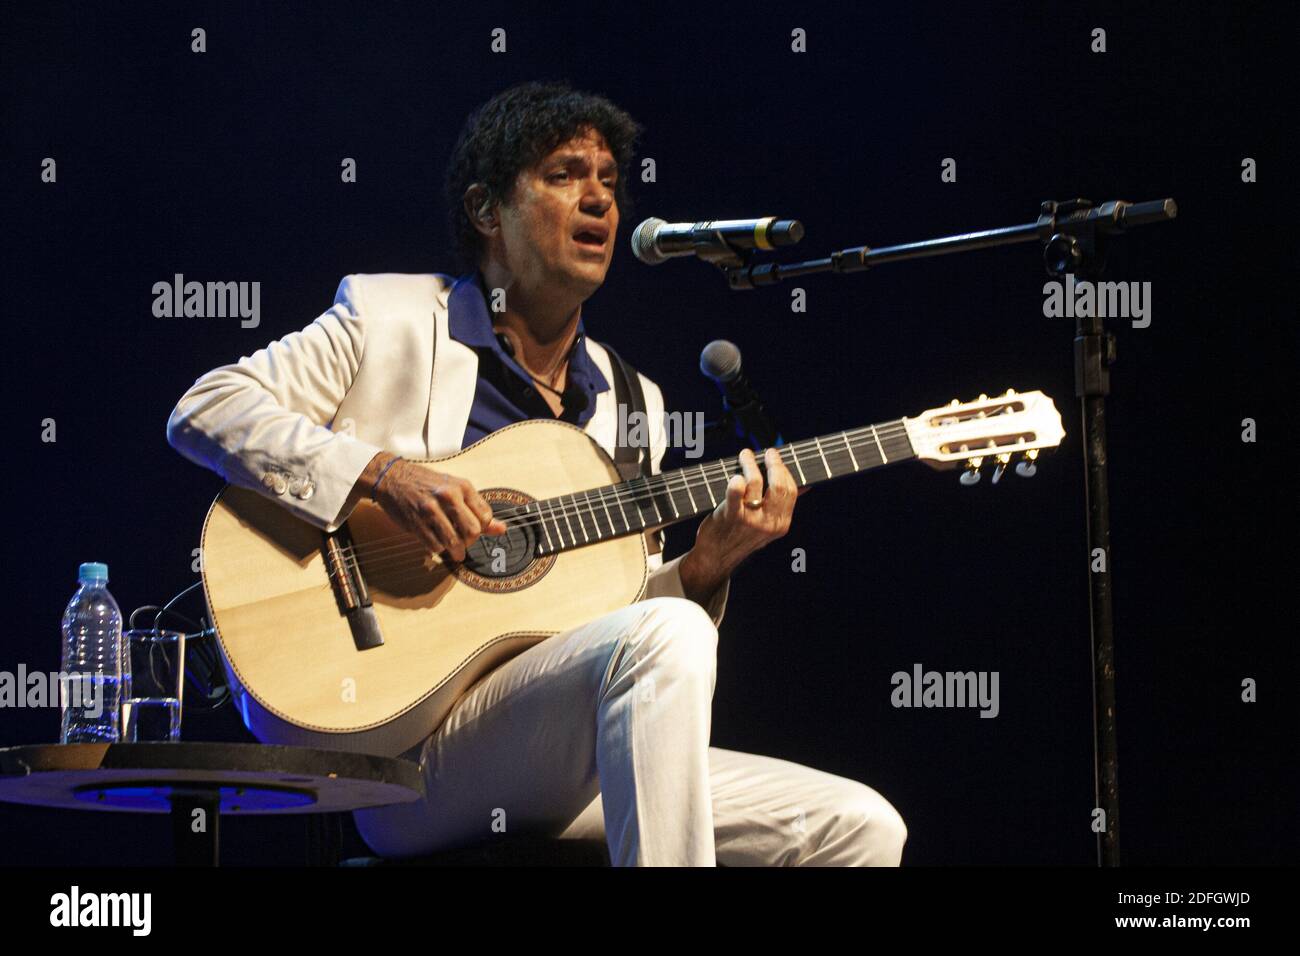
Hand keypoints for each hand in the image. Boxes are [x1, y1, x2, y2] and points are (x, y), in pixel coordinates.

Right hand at [374, 460, 505, 561]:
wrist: (392, 477)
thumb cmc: (426, 483)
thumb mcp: (454, 489)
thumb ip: (477, 509)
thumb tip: (502, 529)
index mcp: (462, 486)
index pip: (485, 516)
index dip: (482, 528)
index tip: (475, 529)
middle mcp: (448, 496)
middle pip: (472, 531)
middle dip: (470, 542)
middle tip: (465, 543)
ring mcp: (431, 509)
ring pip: (454, 541)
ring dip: (456, 551)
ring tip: (455, 551)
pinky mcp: (416, 522)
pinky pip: (435, 545)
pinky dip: (438, 549)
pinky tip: (436, 542)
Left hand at [680, 447, 805, 598]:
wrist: (716, 558)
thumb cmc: (741, 536)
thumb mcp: (768, 525)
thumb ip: (783, 505)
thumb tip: (805, 487)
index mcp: (781, 524)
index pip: (791, 490)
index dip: (784, 470)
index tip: (776, 458)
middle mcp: (769, 523)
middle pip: (778, 485)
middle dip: (774, 464)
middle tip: (767, 453)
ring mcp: (750, 520)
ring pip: (756, 483)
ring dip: (750, 464)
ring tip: (745, 455)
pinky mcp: (731, 516)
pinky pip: (736, 493)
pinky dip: (736, 482)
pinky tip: (735, 476)